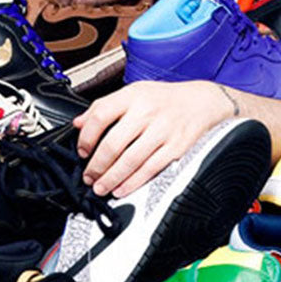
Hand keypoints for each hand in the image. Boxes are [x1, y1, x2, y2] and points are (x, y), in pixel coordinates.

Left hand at [74, 80, 233, 197]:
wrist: (202, 102)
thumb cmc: (164, 99)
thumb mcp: (133, 93)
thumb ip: (104, 106)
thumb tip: (78, 123)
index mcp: (132, 96)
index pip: (101, 115)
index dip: (87, 137)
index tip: (82, 151)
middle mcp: (147, 112)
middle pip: (113, 143)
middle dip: (97, 165)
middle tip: (88, 177)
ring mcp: (162, 131)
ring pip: (130, 160)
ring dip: (111, 178)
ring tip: (100, 187)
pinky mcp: (175, 148)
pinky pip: (150, 169)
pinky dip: (133, 182)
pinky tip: (121, 189)